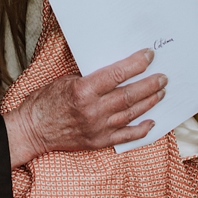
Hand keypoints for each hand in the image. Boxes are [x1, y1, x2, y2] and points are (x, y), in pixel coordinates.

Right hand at [3, 48, 166, 165]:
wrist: (34, 129)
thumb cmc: (45, 101)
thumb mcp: (65, 80)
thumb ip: (90, 77)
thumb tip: (114, 70)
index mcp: (83, 90)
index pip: (117, 74)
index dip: (136, 64)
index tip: (149, 56)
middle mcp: (93, 110)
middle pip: (129, 95)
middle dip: (150, 84)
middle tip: (163, 77)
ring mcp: (98, 127)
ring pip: (132, 113)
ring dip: (149, 102)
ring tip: (161, 92)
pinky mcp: (99, 141)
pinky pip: (126, 136)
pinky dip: (141, 129)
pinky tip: (152, 121)